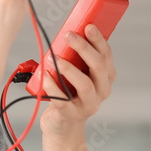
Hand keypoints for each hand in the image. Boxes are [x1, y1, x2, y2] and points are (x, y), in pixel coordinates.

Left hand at [37, 24, 116, 141]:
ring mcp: (89, 104)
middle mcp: (102, 90)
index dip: (98, 40)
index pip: (106, 55)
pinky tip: (44, 77)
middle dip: (84, 48)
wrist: (62, 124)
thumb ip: (75, 58)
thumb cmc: (69, 92)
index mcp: (106, 77)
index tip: (88, 26)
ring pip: (84, 84)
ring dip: (68, 68)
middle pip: (99, 66)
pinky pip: (63, 100)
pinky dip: (52, 86)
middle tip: (69, 35)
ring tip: (53, 58)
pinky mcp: (72, 114)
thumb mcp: (76, 73)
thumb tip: (66, 35)